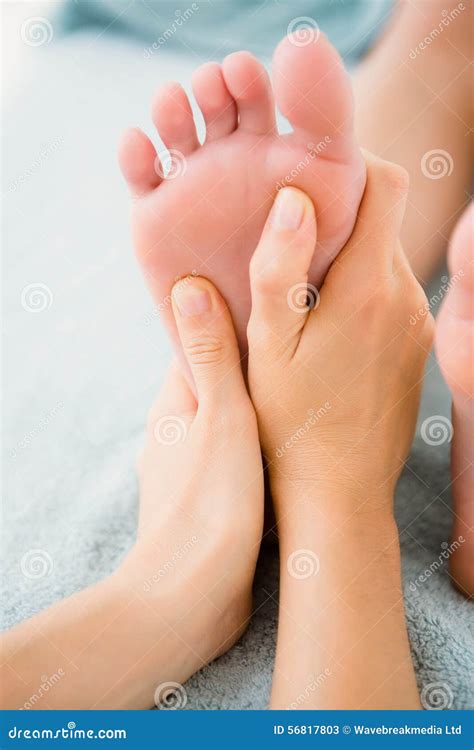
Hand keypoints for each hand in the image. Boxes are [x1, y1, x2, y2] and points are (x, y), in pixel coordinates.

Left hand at [126, 276, 263, 663]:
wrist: (194, 595)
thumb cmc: (211, 504)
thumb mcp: (220, 416)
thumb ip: (210, 353)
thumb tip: (188, 284)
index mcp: (173, 404)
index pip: (199, 346)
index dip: (231, 324)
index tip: (267, 308)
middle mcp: (174, 433)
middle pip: (215, 384)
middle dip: (248, 370)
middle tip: (295, 353)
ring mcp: (187, 471)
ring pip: (226, 426)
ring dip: (255, 415)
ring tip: (297, 402)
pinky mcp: (205, 503)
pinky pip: (232, 462)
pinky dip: (254, 452)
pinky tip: (282, 456)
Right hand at [247, 154, 433, 517]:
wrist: (339, 492)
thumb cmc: (291, 424)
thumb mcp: (268, 349)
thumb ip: (278, 271)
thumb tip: (296, 199)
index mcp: (367, 288)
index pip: (386, 185)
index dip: (351, 167)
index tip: (310, 181)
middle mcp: (405, 298)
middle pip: (384, 220)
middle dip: (340, 216)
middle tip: (289, 239)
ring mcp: (417, 323)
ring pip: (387, 257)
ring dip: (349, 257)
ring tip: (304, 290)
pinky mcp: (417, 345)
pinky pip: (393, 294)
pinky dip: (363, 290)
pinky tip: (328, 327)